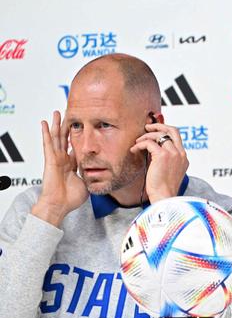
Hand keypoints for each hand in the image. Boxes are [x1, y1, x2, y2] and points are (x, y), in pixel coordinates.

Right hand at [32, 111, 88, 226]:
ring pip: (56, 138)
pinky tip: (43, 123)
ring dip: (56, 125)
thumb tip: (102, 172)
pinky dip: (45, 133)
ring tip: (56, 112)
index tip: (80, 128)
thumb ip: (91, 175)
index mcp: (71, 165)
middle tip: (68, 114)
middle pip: (64, 139)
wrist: (60, 205)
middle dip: (66, 127)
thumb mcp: (86, 182)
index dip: (77, 138)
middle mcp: (63, 160)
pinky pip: (48, 144)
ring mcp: (56, 159)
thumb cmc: (71, 198)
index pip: (74, 147)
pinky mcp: (50, 160)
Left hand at [130, 123, 188, 202]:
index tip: (154, 133)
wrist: (164, 197)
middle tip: (147, 127)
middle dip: (159, 125)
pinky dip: (140, 144)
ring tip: (137, 142)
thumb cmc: (163, 188)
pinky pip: (149, 143)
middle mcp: (181, 153)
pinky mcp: (162, 155)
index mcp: (184, 158)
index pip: (176, 137)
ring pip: (159, 134)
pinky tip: (134, 150)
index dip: (165, 132)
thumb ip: (166, 159)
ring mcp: (173, 153)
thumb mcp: (168, 171)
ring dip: (146, 136)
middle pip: (172, 130)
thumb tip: (152, 149)